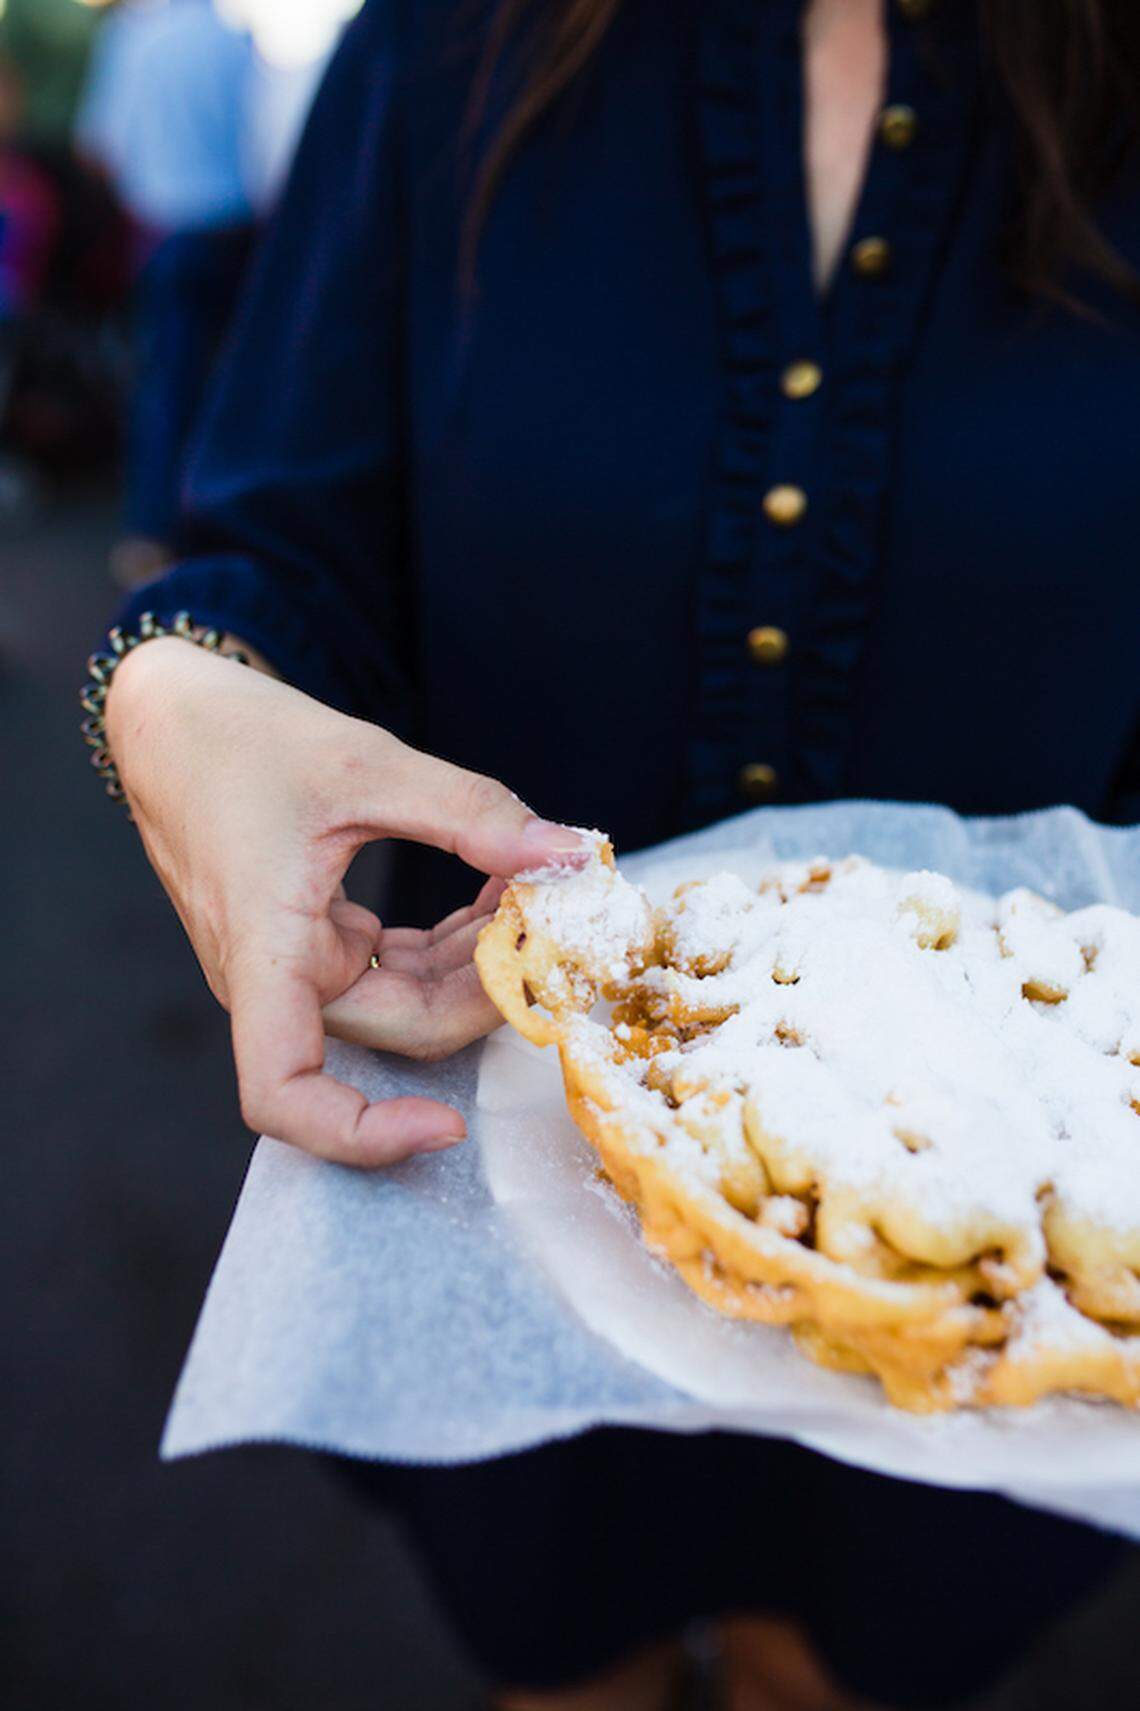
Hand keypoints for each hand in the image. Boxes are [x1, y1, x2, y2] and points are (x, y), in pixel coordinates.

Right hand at [106, 639, 587, 1165]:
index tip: (447, 1123)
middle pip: (401, 1032)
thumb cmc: (242, 741)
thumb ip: (469, 813)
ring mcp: (303, 968)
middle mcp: (280, 982)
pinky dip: (459, 941)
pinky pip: (405, 969)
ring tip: (536, 888)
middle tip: (553, 921)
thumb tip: (567, 856)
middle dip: (488, 990)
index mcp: (262, 955)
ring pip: (414, 1002)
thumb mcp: (364, 764)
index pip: (284, 1093)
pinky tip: (502, 885)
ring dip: (483, 962)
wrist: (179, 722)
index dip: (362, 1132)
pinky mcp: (323, 946)